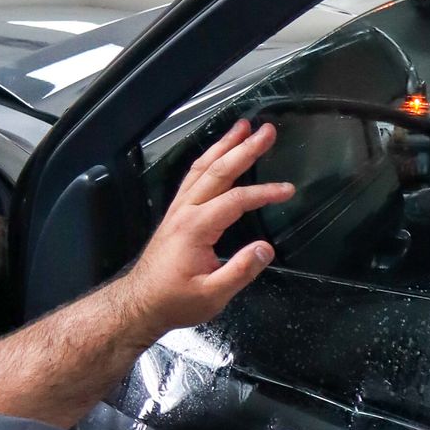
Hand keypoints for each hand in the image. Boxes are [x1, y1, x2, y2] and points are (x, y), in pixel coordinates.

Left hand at [121, 120, 295, 335]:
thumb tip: (266, 249)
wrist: (141, 303)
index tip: (288, 190)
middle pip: (218, 170)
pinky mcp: (176, 213)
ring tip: (242, 126)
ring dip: (224, 145)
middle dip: (244, 148)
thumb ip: (240, 271)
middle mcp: (186, 210)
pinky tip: (218, 152)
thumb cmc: (175, 301)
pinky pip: (193, 177)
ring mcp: (178, 209)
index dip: (264, 193)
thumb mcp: (212, 295)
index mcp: (196, 227)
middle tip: (266, 130)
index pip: (236, 200)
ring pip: (202, 168)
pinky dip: (208, 159)